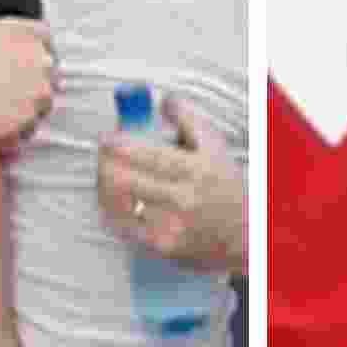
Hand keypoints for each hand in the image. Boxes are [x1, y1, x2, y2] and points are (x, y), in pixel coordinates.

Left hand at [98, 91, 244, 273]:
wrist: (245, 234)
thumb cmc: (227, 186)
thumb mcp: (216, 148)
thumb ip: (190, 119)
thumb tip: (165, 100)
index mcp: (197, 171)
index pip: (151, 156)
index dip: (122, 146)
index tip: (106, 138)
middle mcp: (183, 200)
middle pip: (128, 180)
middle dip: (106, 163)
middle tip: (101, 154)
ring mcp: (170, 226)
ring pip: (121, 203)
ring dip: (105, 185)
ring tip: (104, 173)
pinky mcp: (161, 246)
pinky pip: (124, 226)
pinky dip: (112, 210)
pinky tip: (111, 198)